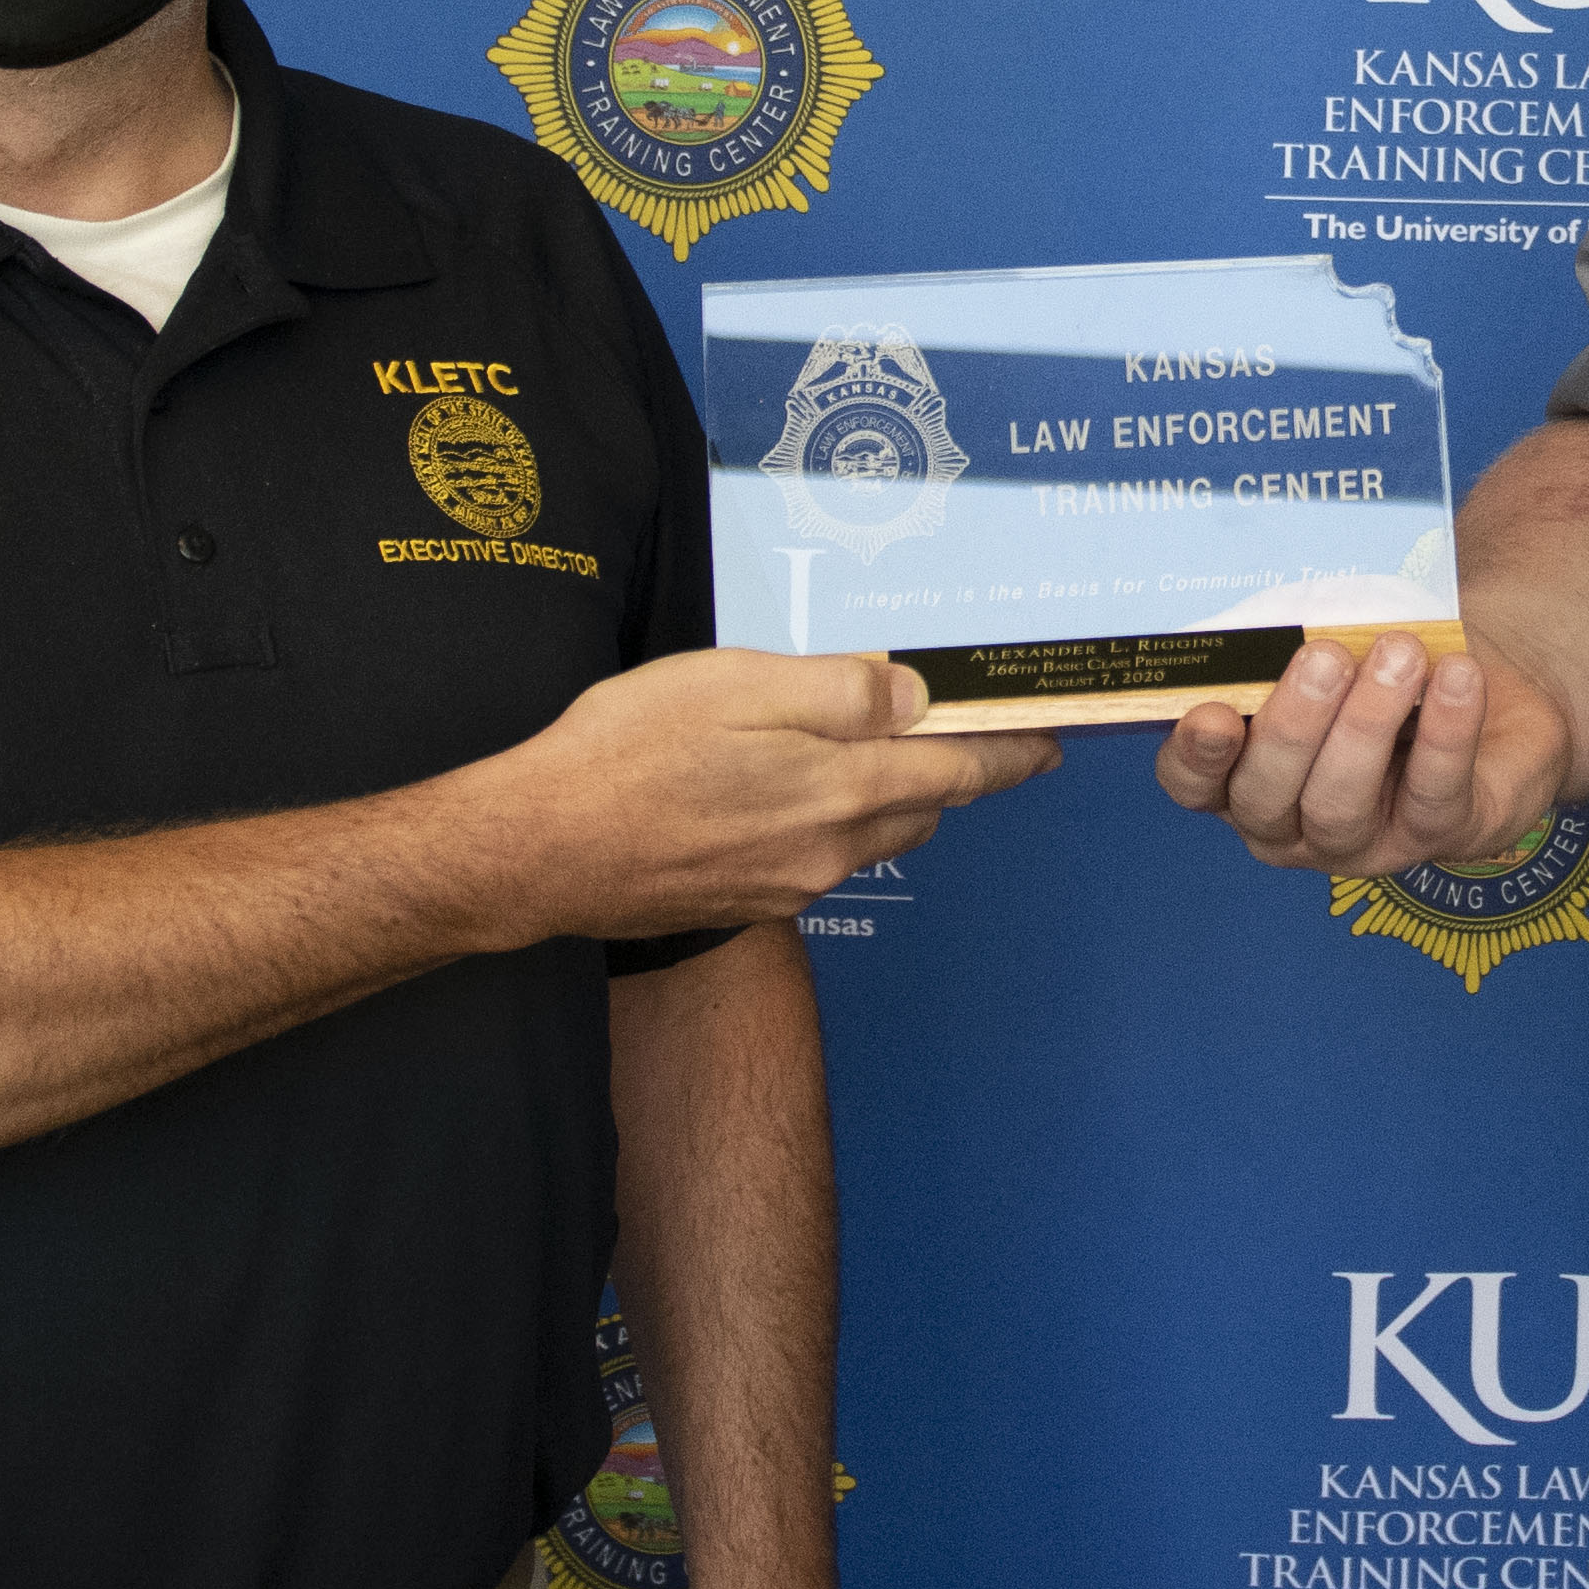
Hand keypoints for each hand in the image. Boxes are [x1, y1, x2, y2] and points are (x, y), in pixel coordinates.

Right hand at [478, 653, 1056, 944]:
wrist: (538, 851)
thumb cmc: (626, 753)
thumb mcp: (736, 685)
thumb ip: (839, 692)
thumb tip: (915, 696)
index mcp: (839, 789)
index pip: (958, 770)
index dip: (1010, 753)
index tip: (1050, 743)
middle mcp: (829, 850)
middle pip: (923, 808)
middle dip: (956, 773)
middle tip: (976, 738)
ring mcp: (789, 885)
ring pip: (872, 837)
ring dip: (892, 800)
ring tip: (879, 757)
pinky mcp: (748, 903)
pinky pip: (819, 861)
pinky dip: (830, 826)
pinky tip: (791, 796)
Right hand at [1153, 633, 1571, 878]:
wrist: (1479, 693)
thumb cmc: (1378, 667)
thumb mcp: (1331, 648)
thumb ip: (1293, 639)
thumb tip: (1283, 603)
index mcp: (1243, 775)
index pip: (1193, 782)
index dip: (1195, 756)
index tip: (1212, 714)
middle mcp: (1289, 824)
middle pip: (1264, 796)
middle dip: (1292, 726)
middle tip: (1324, 657)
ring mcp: (1360, 842)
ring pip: (1341, 804)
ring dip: (1367, 725)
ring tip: (1398, 653)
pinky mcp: (1436, 837)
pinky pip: (1434, 793)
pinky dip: (1447, 731)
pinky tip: (1458, 675)